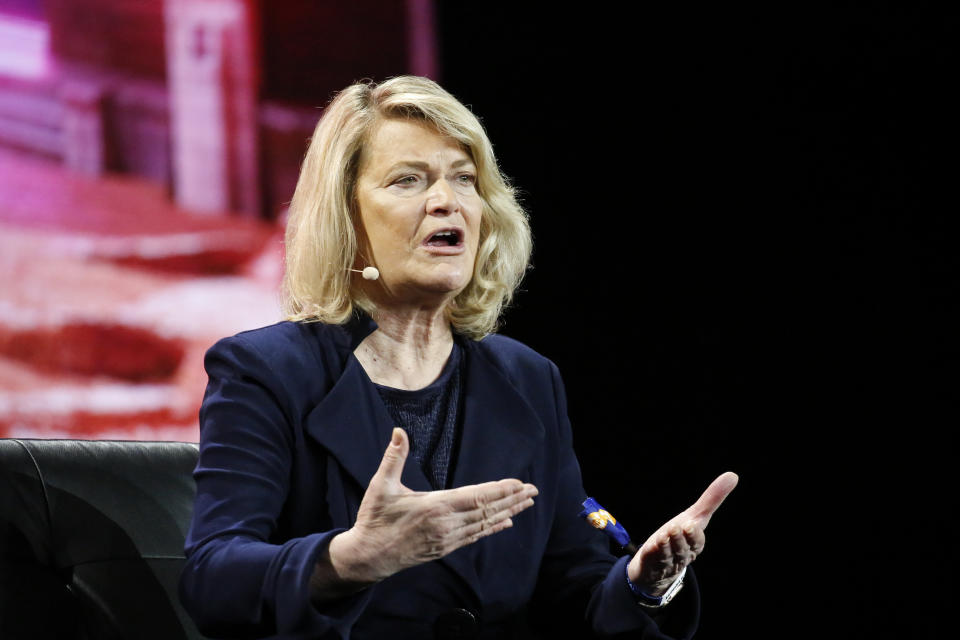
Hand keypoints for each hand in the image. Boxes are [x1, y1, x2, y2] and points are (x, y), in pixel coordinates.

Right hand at [328, 428, 537, 584]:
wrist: (369, 557)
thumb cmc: (375, 520)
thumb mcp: (381, 486)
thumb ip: (393, 458)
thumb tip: (399, 431)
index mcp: (435, 507)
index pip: (476, 497)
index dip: (499, 490)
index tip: (519, 483)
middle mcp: (446, 524)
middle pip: (487, 511)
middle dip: (512, 500)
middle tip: (534, 491)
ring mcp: (447, 538)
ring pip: (485, 524)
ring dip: (508, 512)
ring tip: (526, 504)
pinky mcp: (445, 548)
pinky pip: (475, 536)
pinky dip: (492, 528)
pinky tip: (506, 522)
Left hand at [627, 472, 738, 595]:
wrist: (660, 562)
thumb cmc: (680, 536)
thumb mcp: (695, 516)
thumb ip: (712, 499)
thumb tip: (733, 475)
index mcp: (694, 544)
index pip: (697, 541)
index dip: (694, 535)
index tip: (690, 524)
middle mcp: (681, 555)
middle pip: (683, 550)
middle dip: (680, 540)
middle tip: (676, 527)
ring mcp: (666, 561)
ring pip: (667, 556)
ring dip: (665, 546)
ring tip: (662, 535)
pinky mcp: (650, 564)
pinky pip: (652, 560)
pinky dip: (652, 553)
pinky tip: (650, 546)